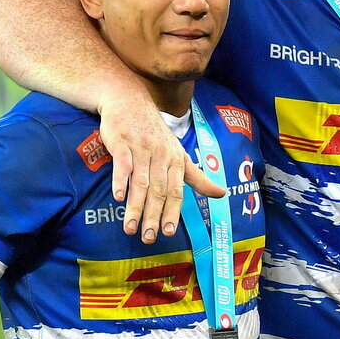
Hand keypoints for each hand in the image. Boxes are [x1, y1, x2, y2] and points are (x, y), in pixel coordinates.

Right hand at [97, 93, 224, 241]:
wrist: (130, 100)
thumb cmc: (155, 134)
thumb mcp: (179, 154)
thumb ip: (198, 177)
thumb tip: (222, 194)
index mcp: (176, 160)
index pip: (176, 191)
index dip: (172, 212)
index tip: (168, 232)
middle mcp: (161, 155)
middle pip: (158, 190)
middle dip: (153, 215)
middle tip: (148, 237)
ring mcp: (141, 148)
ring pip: (139, 182)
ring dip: (135, 206)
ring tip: (130, 228)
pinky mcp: (121, 142)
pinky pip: (122, 164)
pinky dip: (120, 180)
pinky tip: (118, 197)